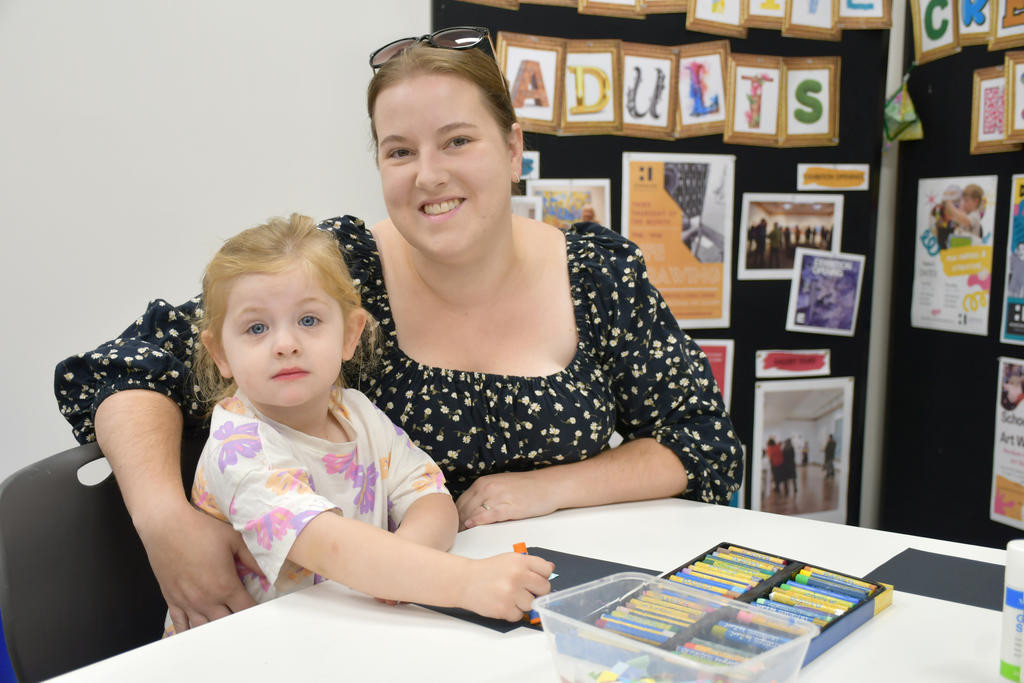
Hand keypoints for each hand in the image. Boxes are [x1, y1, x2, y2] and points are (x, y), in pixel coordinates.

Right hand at [137, 502, 259, 631]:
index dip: (254, 611)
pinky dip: (189, 631)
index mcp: (225, 586)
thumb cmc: (201, 530)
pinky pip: (180, 625)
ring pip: (204, 629)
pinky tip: (195, 633)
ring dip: (214, 628)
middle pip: (226, 623)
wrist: (167, 526)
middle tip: (241, 617)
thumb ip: (252, 559)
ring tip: (222, 625)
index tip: (258, 608)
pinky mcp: (172, 601)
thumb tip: (266, 572)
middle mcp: (207, 599)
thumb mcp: (234, 540)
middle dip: (236, 621)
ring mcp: (188, 603)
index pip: (245, 609)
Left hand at [455, 471, 558, 529]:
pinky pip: (487, 515)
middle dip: (456, 522)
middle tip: (453, 535)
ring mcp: (498, 496)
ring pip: (472, 512)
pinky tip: (471, 526)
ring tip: (459, 536)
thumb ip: (484, 495)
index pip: (461, 501)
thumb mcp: (500, 485)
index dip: (454, 515)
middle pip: (463, 508)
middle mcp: (488, 487)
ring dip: (464, 524)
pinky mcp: (508, 507)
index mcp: (484, 482)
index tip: (452, 526)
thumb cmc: (526, 488)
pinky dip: (477, 521)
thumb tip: (470, 510)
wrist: (547, 486)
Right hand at [459, 553, 553, 620]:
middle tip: (524, 590)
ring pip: (532, 604)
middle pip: (544, 589)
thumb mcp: (510, 559)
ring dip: (523, 603)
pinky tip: (503, 603)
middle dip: (536, 591)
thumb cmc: (487, 571)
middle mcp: (517, 575)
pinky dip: (512, 612)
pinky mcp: (504, 609)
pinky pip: (519, 616)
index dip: (542, 576)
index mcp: (520, 561)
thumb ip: (530, 564)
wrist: (465, 581)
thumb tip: (550, 570)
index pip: (547, 570)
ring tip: (510, 596)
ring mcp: (511, 593)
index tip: (536, 579)